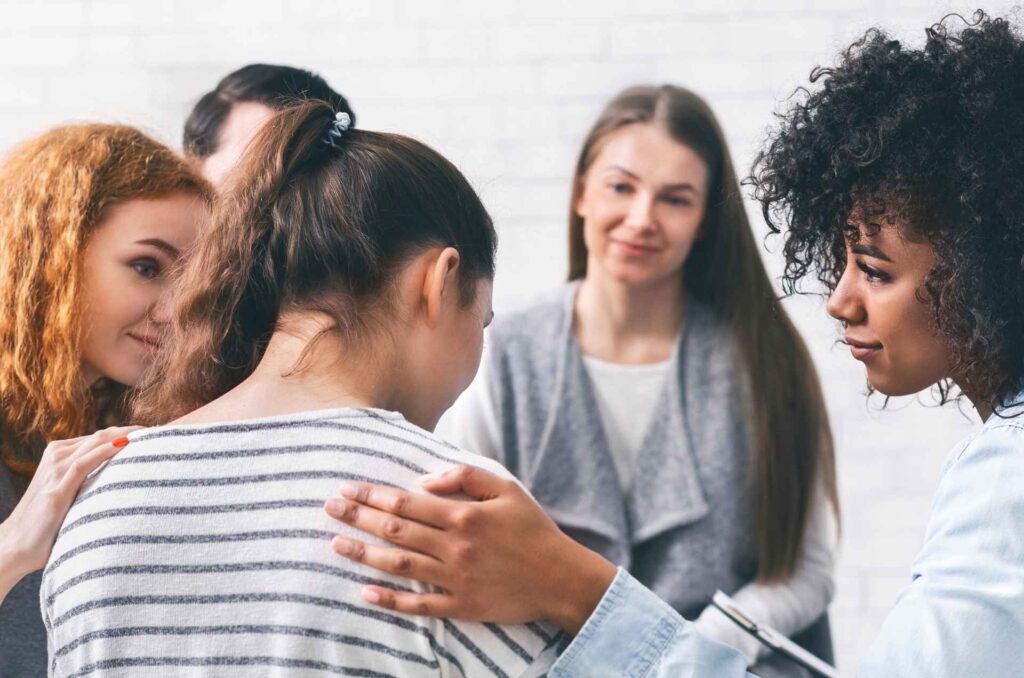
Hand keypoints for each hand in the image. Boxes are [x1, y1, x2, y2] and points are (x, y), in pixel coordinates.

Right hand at [0, 426, 139, 596]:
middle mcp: (57, 456)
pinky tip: (127, 445)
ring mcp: (55, 470)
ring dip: (125, 436)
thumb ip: (89, 482)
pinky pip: (85, 462)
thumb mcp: (71, 495)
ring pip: (96, 442)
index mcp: (60, 454)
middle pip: (102, 435)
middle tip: (160, 431)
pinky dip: (107, 451)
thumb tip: (123, 481)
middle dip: (132, 430)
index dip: (127, 433)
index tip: (153, 434)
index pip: (100, 437)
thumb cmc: (45, 525)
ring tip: (152, 434)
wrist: (14, 546)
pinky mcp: (57, 487)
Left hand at [324, 464, 616, 633]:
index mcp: (463, 515)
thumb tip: (425, 481)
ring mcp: (455, 579)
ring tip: (335, 546)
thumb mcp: (507, 489)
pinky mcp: (460, 606)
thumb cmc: (533, 529)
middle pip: (395, 531)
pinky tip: (365, 592)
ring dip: (363, 555)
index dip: (372, 496)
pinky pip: (418, 605)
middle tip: (329, 509)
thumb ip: (465, 476)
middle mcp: (454, 547)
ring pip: (399, 565)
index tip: (347, 489)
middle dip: (358, 518)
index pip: (406, 503)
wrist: (560, 577)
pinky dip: (390, 600)